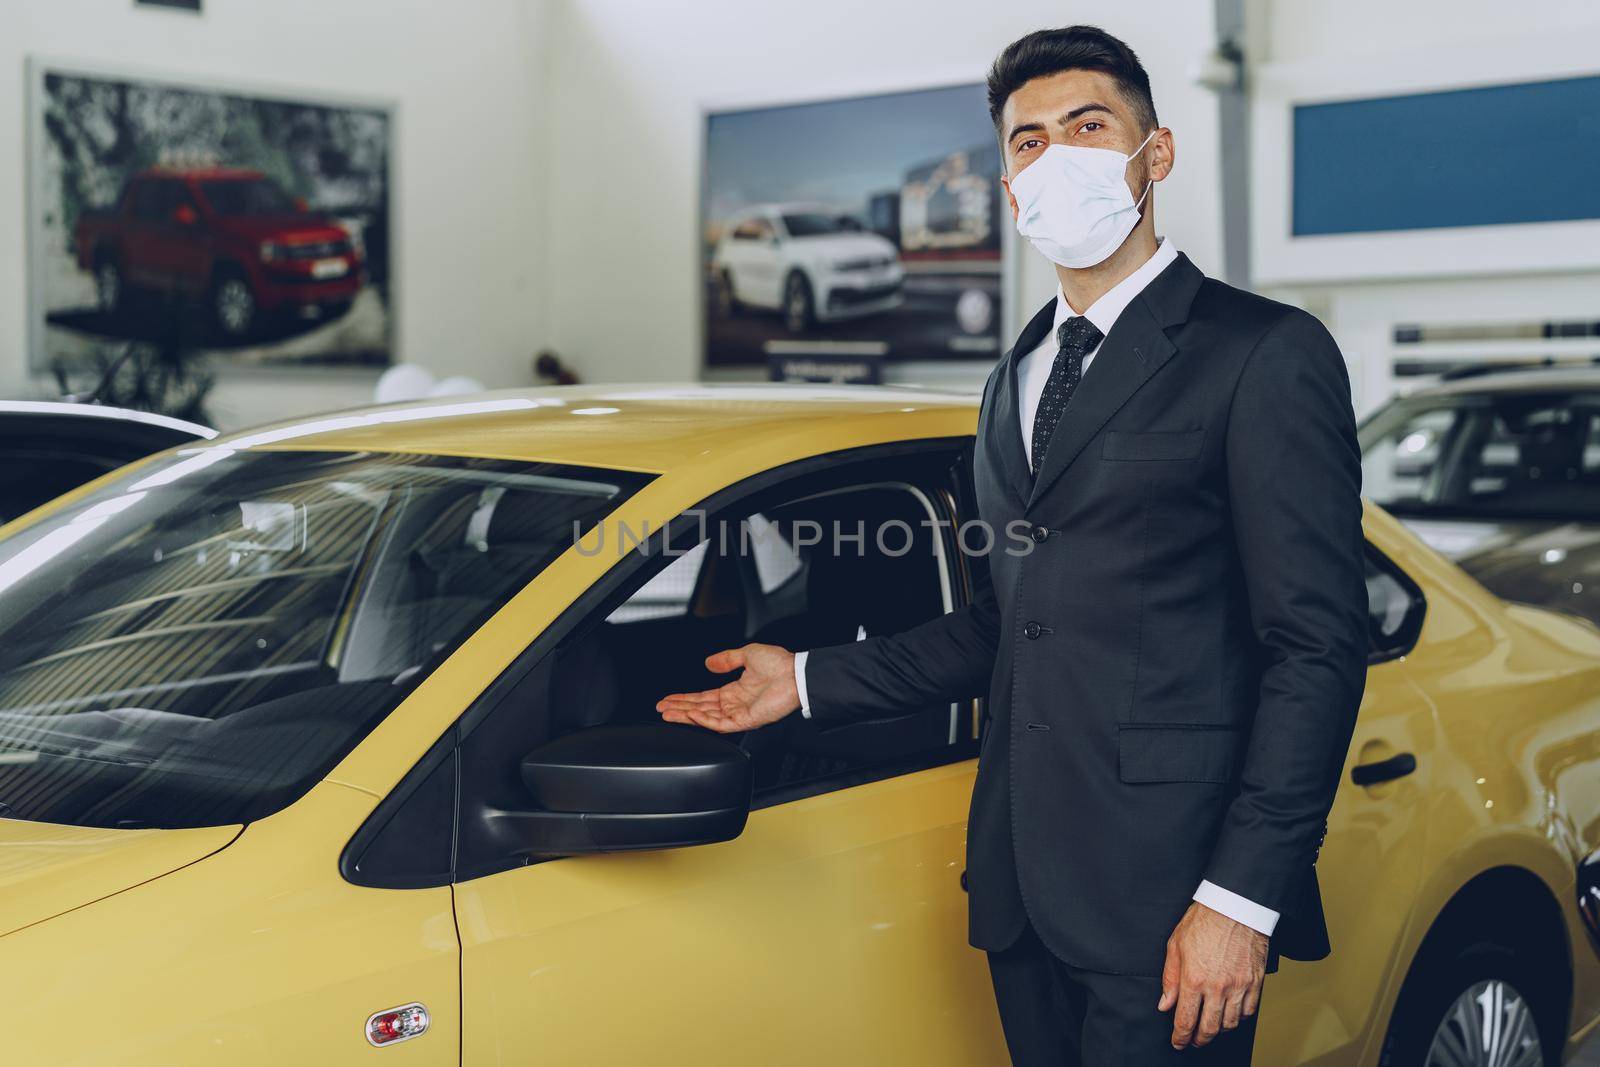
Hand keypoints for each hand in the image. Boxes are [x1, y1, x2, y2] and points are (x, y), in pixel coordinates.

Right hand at [655, 643, 799, 732]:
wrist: (796, 674)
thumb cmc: (780, 664)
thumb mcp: (747, 654)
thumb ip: (726, 658)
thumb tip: (708, 662)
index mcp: (734, 691)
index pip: (703, 697)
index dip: (685, 698)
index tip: (669, 699)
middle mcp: (734, 704)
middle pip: (700, 709)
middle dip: (679, 709)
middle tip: (661, 709)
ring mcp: (739, 713)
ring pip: (706, 718)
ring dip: (686, 715)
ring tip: (667, 713)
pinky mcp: (746, 721)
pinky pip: (720, 723)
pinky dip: (704, 719)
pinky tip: (691, 714)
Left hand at [1159, 902, 1267, 1048]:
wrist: (1235, 906)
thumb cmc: (1204, 921)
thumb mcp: (1175, 945)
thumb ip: (1170, 978)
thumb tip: (1165, 1004)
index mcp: (1194, 979)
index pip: (1186, 1020)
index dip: (1180, 1037)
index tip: (1178, 1042)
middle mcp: (1217, 987)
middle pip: (1209, 1028)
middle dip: (1199, 1039)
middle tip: (1193, 1040)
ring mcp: (1239, 986)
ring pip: (1230, 1024)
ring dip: (1219, 1030)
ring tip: (1211, 1027)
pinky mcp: (1255, 982)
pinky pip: (1249, 1011)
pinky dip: (1238, 1018)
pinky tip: (1230, 1014)